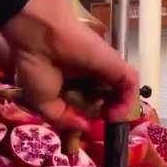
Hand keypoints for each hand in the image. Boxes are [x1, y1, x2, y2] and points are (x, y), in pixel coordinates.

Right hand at [1, 0, 138, 129]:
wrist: (41, 39)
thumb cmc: (37, 67)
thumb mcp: (44, 104)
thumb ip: (65, 119)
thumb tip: (85, 127)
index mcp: (73, 81)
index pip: (90, 101)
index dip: (92, 115)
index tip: (88, 125)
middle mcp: (91, 75)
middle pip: (107, 98)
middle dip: (106, 114)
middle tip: (102, 125)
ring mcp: (105, 69)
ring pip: (121, 93)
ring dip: (120, 110)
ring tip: (111, 121)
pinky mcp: (116, 65)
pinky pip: (130, 86)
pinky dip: (129, 103)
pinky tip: (118, 115)